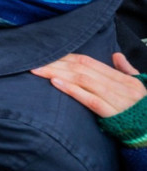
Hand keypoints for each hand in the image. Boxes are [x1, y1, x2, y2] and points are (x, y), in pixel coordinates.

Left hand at [31, 52, 145, 117]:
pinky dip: (71, 90)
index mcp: (125, 79)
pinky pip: (89, 100)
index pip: (90, 62)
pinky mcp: (113, 115)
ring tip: (38, 70)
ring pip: (83, 80)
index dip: (67, 57)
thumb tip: (116, 55)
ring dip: (57, 73)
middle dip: (56, 63)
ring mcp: (118, 100)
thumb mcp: (140, 89)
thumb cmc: (143, 114)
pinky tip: (55, 83)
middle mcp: (121, 86)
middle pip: (83, 68)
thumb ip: (127, 71)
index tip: (49, 55)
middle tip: (34, 60)